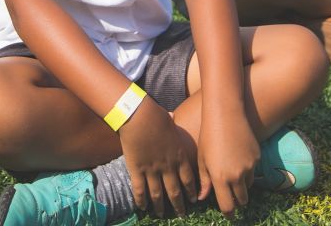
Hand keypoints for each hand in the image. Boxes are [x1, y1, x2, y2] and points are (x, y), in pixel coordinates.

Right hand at [119, 99, 199, 217]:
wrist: (140, 117)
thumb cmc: (156, 115)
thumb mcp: (170, 121)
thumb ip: (172, 124)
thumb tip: (172, 115)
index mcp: (179, 156)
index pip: (188, 179)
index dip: (191, 191)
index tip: (193, 200)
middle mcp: (168, 166)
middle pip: (175, 190)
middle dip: (179, 204)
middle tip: (182, 214)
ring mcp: (152, 170)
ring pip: (158, 194)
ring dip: (160, 206)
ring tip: (162, 215)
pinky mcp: (137, 170)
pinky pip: (140, 190)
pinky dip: (141, 201)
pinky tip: (143, 208)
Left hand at [196, 109, 257, 215]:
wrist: (226, 114)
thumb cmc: (208, 136)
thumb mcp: (202, 159)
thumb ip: (204, 181)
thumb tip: (202, 198)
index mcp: (220, 178)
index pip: (228, 206)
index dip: (228, 213)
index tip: (228, 215)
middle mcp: (237, 175)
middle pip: (242, 199)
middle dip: (237, 200)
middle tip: (231, 196)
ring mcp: (249, 166)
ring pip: (248, 185)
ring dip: (242, 185)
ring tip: (232, 172)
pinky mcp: (257, 157)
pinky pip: (254, 170)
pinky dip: (248, 170)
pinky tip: (238, 156)